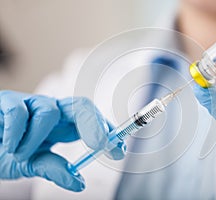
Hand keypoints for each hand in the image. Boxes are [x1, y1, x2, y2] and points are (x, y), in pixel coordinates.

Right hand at [0, 91, 124, 191]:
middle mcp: (53, 112)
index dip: (107, 132)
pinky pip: (20, 111)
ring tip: (23, 153)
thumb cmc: (7, 152)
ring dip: (38, 137)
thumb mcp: (33, 163)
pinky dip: (17, 130)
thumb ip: (54, 169)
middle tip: (101, 144)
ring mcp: (32, 104)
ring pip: (50, 110)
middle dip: (95, 124)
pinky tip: (10, 144)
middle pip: (82, 106)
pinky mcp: (9, 102)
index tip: (119, 150)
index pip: (92, 121)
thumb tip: (79, 183)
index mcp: (64, 125)